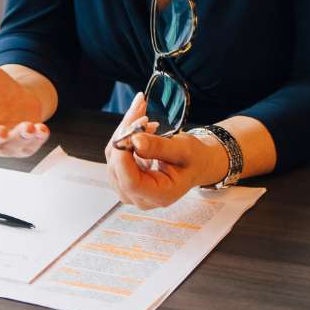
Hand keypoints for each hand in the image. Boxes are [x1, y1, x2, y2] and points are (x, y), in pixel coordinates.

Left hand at [103, 93, 226, 209]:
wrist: (196, 163)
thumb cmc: (194, 159)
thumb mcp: (183, 149)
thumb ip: (160, 147)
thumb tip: (134, 141)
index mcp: (160, 195)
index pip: (130, 182)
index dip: (124, 156)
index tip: (132, 130)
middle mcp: (141, 198)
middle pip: (118, 167)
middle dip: (125, 135)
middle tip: (141, 111)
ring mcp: (130, 190)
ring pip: (113, 157)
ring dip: (124, 131)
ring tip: (143, 116)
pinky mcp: (124, 178)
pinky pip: (116, 154)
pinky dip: (125, 135)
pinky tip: (141, 126)